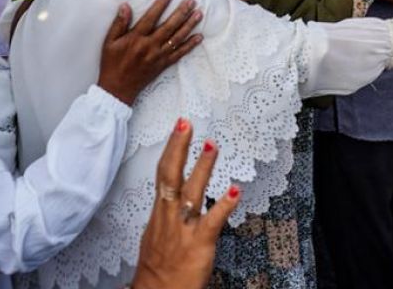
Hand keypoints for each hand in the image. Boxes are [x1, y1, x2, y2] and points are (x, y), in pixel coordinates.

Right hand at [97, 0, 203, 105]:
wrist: (118, 89)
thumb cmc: (111, 63)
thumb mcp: (109, 42)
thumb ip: (119, 24)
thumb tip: (125, 6)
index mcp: (136, 39)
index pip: (150, 18)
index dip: (160, 5)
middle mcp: (149, 46)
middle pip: (169, 26)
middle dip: (181, 12)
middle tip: (192, 1)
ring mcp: (158, 56)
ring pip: (177, 38)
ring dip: (189, 25)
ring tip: (199, 14)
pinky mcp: (163, 65)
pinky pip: (179, 54)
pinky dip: (190, 45)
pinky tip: (199, 37)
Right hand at [130, 118, 239, 288]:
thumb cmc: (158, 270)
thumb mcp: (156, 236)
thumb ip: (167, 215)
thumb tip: (172, 198)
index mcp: (159, 214)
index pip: (163, 174)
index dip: (171, 149)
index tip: (179, 127)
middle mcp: (168, 218)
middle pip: (170, 176)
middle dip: (177, 148)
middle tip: (186, 123)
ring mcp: (183, 230)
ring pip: (191, 193)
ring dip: (202, 168)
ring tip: (212, 145)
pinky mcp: (199, 245)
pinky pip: (212, 222)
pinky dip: (224, 206)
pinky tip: (235, 192)